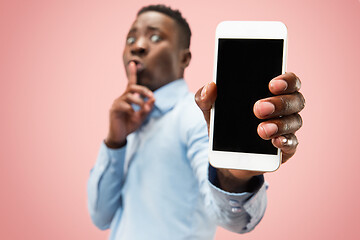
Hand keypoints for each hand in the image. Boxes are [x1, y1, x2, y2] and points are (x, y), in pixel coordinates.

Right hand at [105, 62, 154, 147]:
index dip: (132, 73)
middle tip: (152, 97)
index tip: (133, 63)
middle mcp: (122, 98)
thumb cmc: (130, 125)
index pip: (130, 83)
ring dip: (140, 101)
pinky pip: (124, 105)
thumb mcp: (142, 117)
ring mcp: (117, 103)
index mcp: (128, 98)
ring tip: (145, 109)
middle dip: (144, 90)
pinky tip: (133, 115)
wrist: (120, 136)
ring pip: (129, 96)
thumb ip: (147, 108)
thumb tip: (154, 99)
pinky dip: (131, 109)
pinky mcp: (114, 110)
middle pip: (132, 87)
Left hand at [195, 72, 304, 191]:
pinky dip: (285, 142)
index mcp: (271, 92)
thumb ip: (206, 97)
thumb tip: (210, 87)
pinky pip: (292, 144)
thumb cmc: (225, 125)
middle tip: (258, 108)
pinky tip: (274, 141)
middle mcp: (284, 108)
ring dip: (280, 124)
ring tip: (261, 130)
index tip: (271, 84)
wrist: (224, 156)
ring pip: (295, 121)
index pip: (288, 80)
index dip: (285, 80)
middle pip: (295, 100)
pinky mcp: (285, 149)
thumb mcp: (211, 110)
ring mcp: (287, 128)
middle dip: (279, 103)